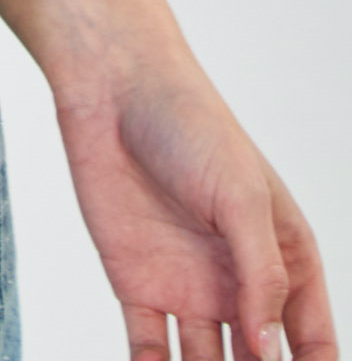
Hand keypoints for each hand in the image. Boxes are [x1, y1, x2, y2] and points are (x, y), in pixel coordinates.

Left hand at [54, 56, 334, 359]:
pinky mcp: (137, 285)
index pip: (310, 337)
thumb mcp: (242, 196)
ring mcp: (189, 287)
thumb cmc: (189, 123)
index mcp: (282, 257)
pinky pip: (149, 349)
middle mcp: (239, 281)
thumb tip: (270, 352)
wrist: (112, 88)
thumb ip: (262, 275)